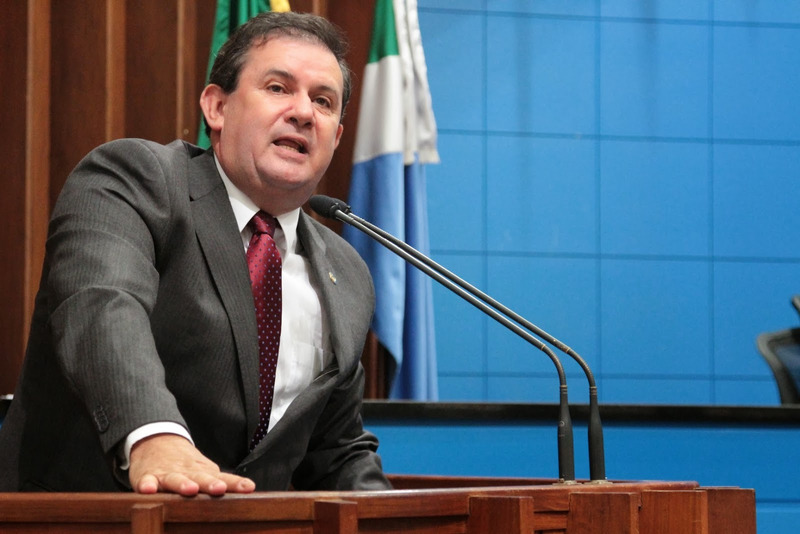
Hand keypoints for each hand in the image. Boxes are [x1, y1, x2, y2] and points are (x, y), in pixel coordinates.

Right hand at [129, 434, 255, 495]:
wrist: (156, 440)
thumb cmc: (184, 463)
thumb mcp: (204, 469)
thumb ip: (222, 480)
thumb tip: (249, 489)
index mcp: (203, 472)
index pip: (222, 478)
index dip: (235, 484)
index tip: (248, 487)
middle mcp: (187, 472)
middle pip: (200, 478)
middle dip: (209, 483)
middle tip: (219, 487)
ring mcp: (166, 474)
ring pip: (174, 480)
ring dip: (182, 484)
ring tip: (190, 489)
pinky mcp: (146, 477)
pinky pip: (145, 481)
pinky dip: (146, 484)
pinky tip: (148, 489)